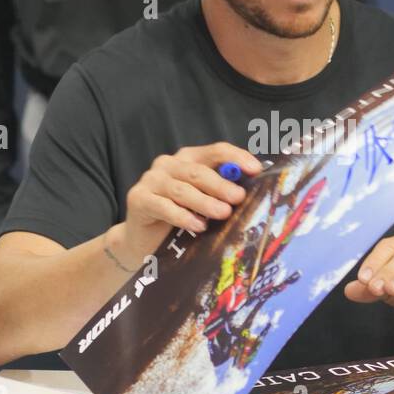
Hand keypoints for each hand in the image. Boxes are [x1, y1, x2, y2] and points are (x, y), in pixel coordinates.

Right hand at [114, 142, 262, 264]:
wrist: (143, 241)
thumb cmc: (179, 218)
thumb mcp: (203, 203)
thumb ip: (222, 193)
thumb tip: (253, 192)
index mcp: (189, 158)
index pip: (216, 151)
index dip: (236, 158)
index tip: (256, 170)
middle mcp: (169, 164)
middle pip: (199, 171)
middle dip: (221, 185)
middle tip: (239, 198)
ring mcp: (151, 180)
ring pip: (182, 189)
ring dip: (205, 202)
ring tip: (223, 213)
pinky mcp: (138, 199)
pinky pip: (163, 206)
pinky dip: (182, 216)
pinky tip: (198, 226)